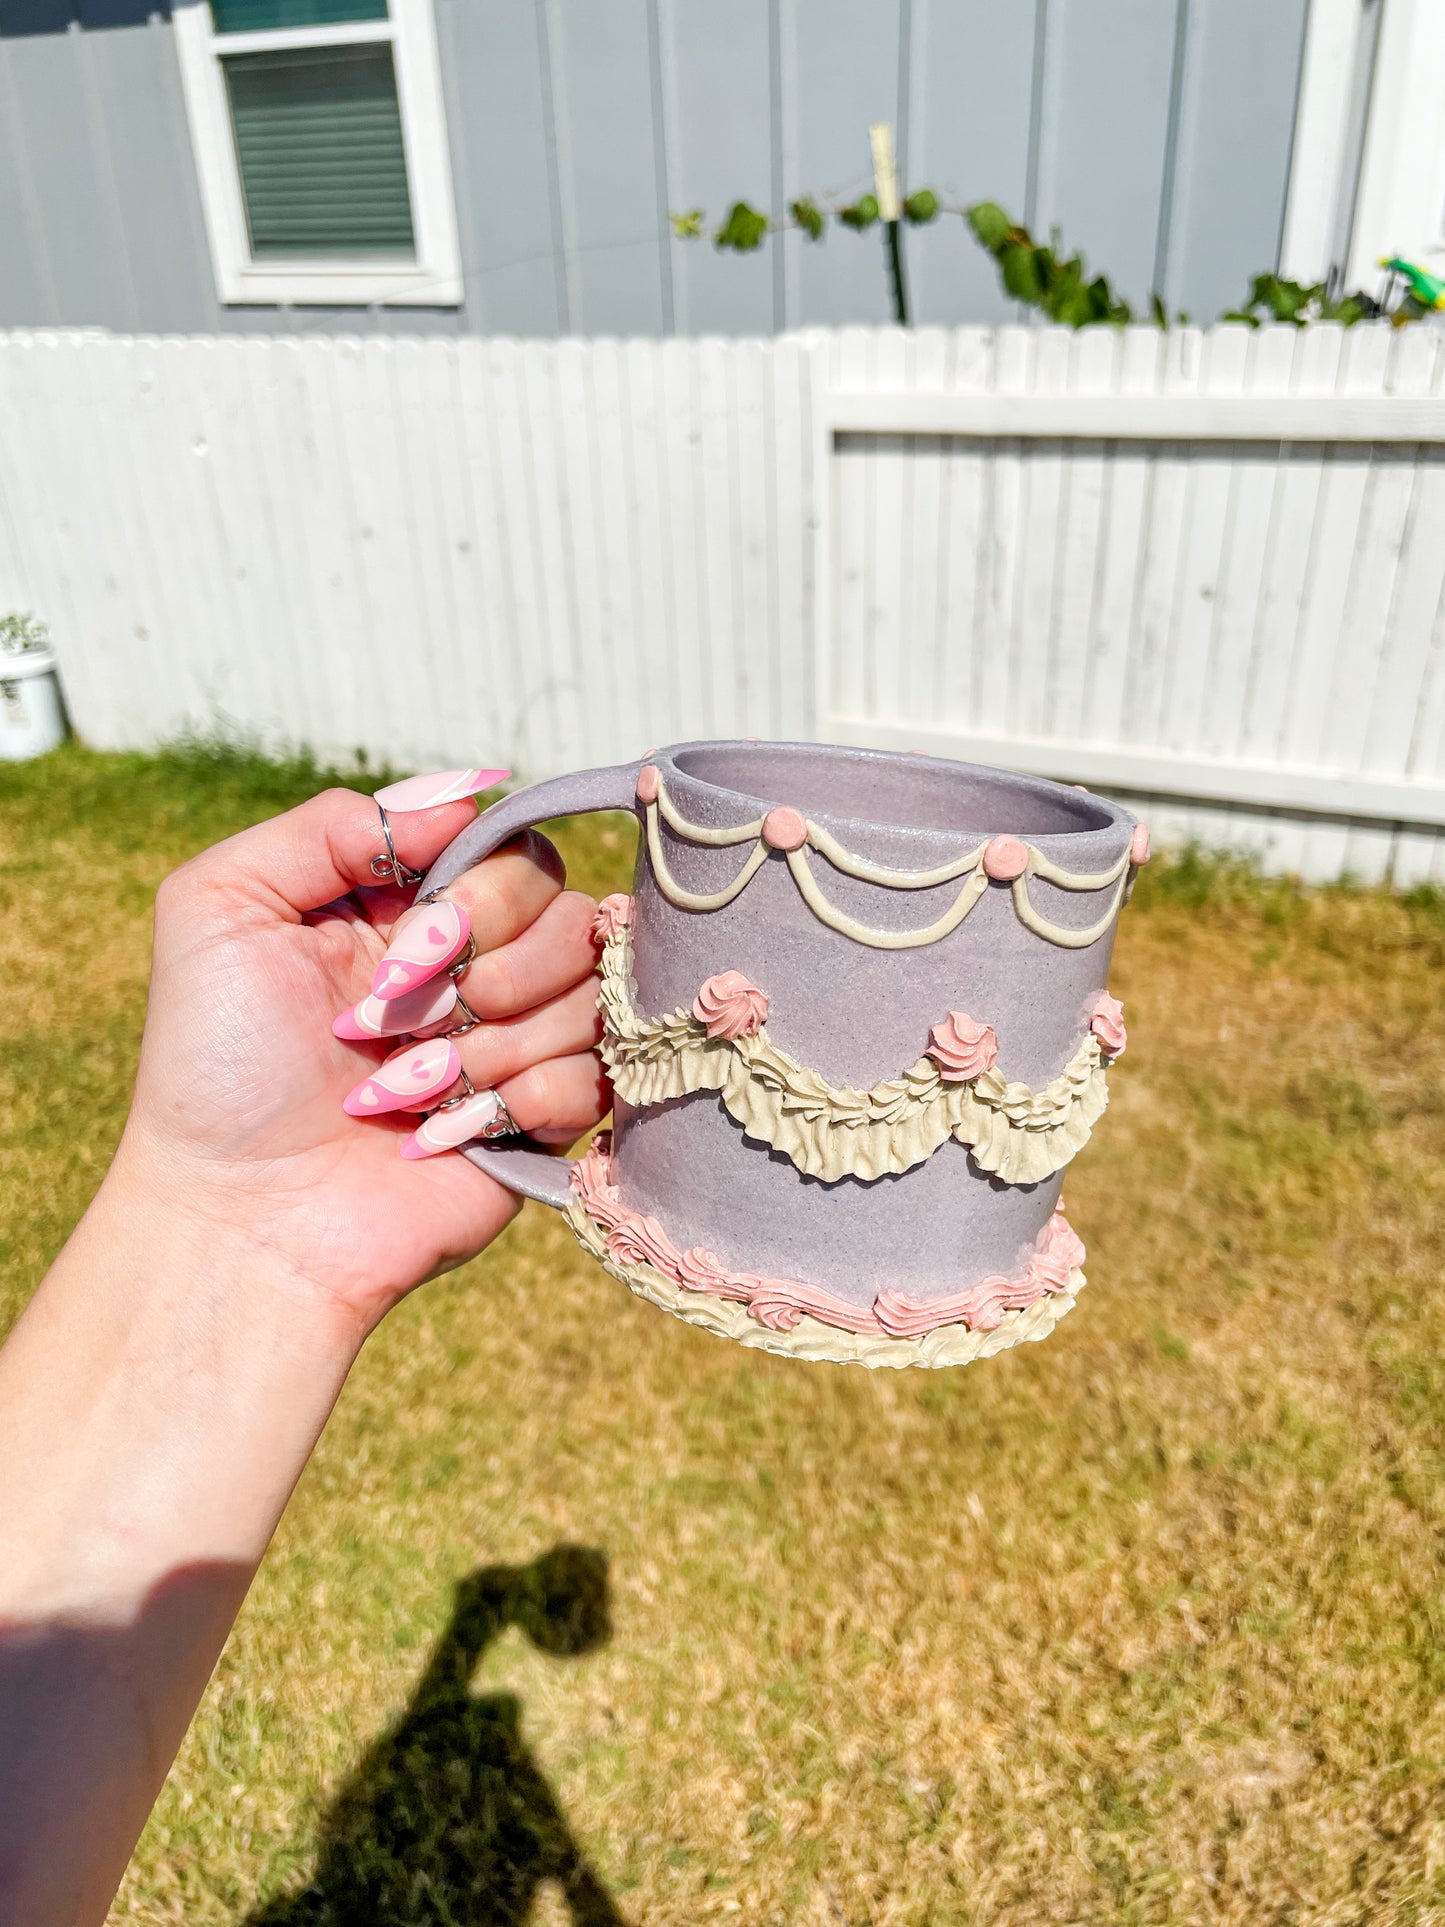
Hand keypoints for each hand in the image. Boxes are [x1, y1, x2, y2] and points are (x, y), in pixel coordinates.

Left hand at [115, 785, 608, 1335]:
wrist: (243, 1217)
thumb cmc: (215, 1069)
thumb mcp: (223, 906)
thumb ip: (330, 826)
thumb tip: (466, 795)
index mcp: (408, 912)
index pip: (511, 851)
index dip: (479, 890)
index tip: (408, 937)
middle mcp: (474, 970)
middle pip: (570, 911)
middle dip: (491, 965)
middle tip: (405, 1017)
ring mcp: (515, 1045)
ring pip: (592, 991)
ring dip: (497, 1040)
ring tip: (413, 1088)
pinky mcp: (544, 1121)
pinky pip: (601, 1073)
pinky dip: (528, 1096)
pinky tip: (455, 1128)